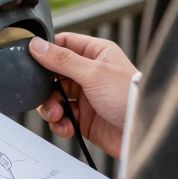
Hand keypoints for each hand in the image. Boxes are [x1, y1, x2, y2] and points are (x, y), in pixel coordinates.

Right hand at [30, 33, 137, 157]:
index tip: (32, 61)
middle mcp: (89, 73)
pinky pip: (62, 118)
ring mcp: (86, 96)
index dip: (46, 52)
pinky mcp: (84, 118)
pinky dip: (60, 123)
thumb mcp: (93, 73)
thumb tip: (36, 45)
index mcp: (95, 54)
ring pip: (55, 97)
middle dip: (46, 88)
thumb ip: (62, 59)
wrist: (144, 133)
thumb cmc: (130, 97)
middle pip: (53, 74)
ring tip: (58, 116)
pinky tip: (67, 127)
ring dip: (51, 108)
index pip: (63, 44)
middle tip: (47, 97)